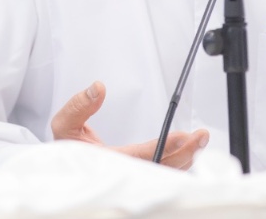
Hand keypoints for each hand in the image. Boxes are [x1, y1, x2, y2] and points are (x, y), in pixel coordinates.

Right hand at [51, 81, 209, 169]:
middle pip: (161, 169)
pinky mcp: (139, 177)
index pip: (141, 157)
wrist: (64, 172)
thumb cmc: (66, 150)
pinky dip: (180, 164)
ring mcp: (133, 177)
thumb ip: (79, 106)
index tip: (182, 135)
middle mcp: (124, 173)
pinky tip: (190, 151)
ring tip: (200, 141)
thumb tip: (98, 88)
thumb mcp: (65, 126)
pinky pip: (164, 174)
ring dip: (186, 159)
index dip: (164, 146)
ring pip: (166, 174)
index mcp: (108, 163)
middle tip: (201, 137)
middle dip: (185, 153)